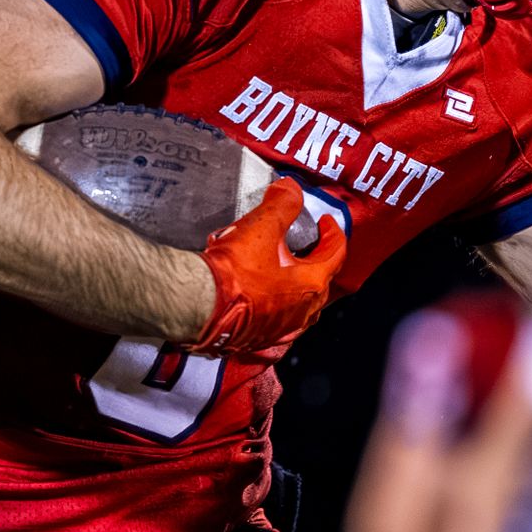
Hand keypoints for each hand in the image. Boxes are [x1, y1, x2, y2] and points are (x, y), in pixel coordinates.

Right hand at [188, 180, 345, 354]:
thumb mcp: (261, 226)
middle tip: (308, 244)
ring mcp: (281, 331)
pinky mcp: (258, 341)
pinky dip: (277, 310)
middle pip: (321, 283)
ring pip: (301, 308)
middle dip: (317, 260)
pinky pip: (278, 325)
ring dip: (297, 287)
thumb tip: (291, 190)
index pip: (335, 255)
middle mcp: (301, 313)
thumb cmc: (233, 271)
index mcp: (310, 285)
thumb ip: (282, 204)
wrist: (196, 304)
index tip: (325, 223)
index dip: (333, 233)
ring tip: (283, 270)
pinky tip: (263, 301)